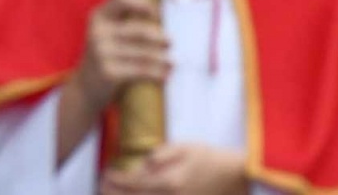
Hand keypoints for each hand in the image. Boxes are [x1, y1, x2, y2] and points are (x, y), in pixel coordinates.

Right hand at [68, 0, 169, 117]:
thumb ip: (127, 20)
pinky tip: (165, 75)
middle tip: (170, 42)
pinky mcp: (108, 72)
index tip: (157, 14)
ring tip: (172, 62)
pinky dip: (156, 72)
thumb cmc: (105, 56)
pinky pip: (141, 70)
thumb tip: (163, 16)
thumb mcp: (108, 33)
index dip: (144, 3)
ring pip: (143, 52)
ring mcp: (101, 53)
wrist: (84, 89)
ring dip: (162, 58)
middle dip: (159, 36)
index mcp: (99, 16)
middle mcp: (98, 32)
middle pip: (139, 30)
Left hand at [98, 144, 248, 194]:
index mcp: (169, 182)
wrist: (234, 177)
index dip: (116, 180)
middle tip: (102, 185)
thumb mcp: (188, 147)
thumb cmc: (211, 159)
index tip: (106, 173)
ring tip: (111, 193)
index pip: (133, 183)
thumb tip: (144, 162)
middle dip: (113, 194)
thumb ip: (163, 154)